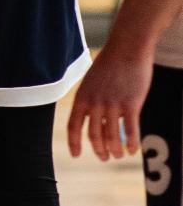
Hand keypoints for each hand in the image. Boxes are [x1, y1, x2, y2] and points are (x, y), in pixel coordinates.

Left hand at [66, 37, 149, 161]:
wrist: (127, 47)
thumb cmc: (110, 63)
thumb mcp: (92, 82)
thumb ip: (92, 100)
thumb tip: (98, 121)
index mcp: (82, 97)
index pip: (73, 126)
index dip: (74, 143)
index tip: (76, 155)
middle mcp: (95, 103)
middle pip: (94, 135)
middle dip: (99, 150)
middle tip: (105, 157)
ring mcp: (112, 104)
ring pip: (112, 137)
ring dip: (115, 150)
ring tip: (119, 155)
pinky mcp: (131, 104)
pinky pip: (130, 130)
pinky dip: (131, 143)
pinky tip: (133, 150)